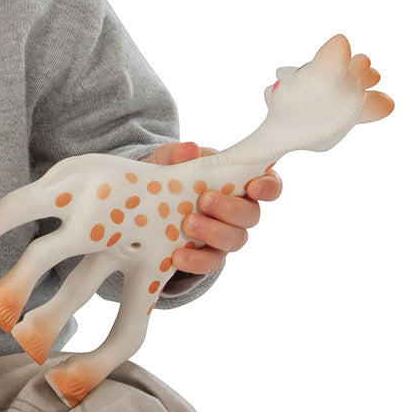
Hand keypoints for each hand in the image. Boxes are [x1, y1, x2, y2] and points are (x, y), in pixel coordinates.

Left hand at [146, 141, 282, 276]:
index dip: (268, 186)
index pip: (268, 184)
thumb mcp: (165, 161)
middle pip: (251, 215)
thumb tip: (190, 149)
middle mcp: (236, 208)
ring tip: (187, 225)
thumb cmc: (165, 176)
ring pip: (235, 240)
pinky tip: (178, 255)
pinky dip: (196, 260)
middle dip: (230, 209)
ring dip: (213, 233)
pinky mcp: (207, 255)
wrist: (144, 205)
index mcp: (235, 180)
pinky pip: (210, 262)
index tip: (253, 187)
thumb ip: (176, 154)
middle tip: (205, 200)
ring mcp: (224, 233)